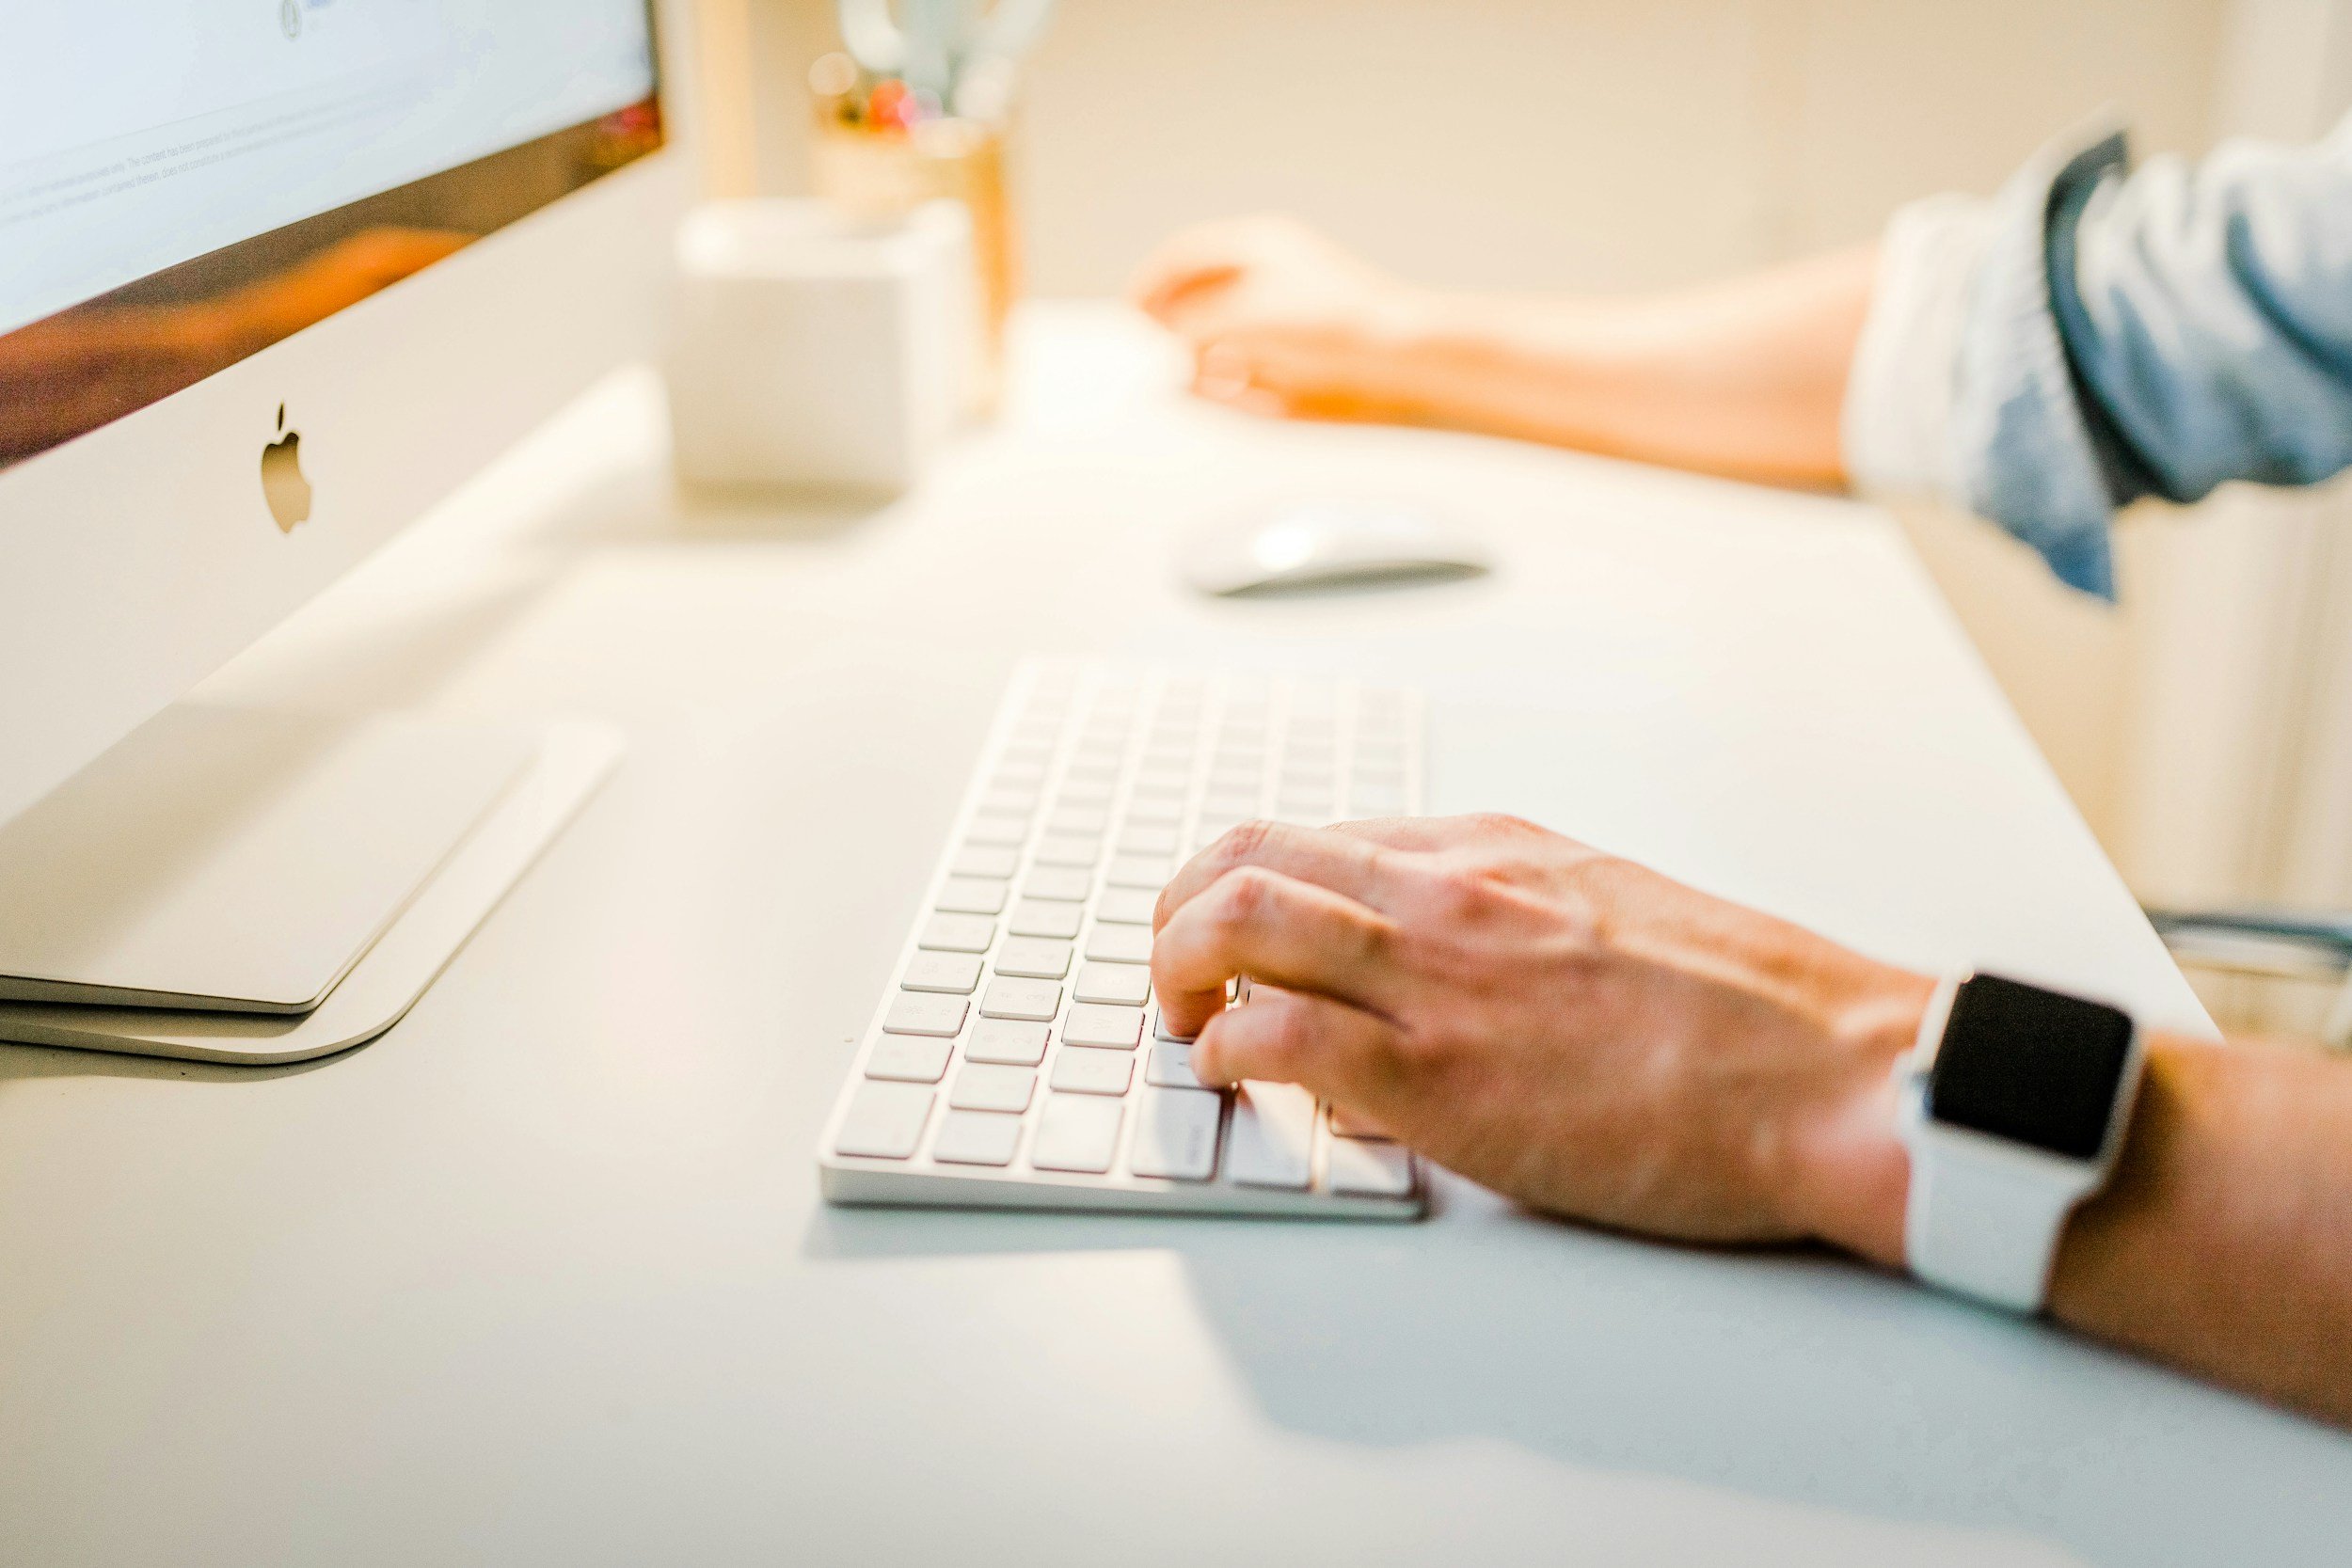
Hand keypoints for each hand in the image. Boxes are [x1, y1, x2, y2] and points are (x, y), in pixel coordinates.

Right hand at [1128, 215, 1433, 420]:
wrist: (1405, 361)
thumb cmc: (1328, 328)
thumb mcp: (1243, 321)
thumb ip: (1191, 331)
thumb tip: (1164, 351)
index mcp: (1260, 245)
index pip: (1185, 257)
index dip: (1150, 288)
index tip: (1133, 322)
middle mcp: (1273, 275)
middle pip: (1200, 299)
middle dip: (1180, 331)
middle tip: (1166, 359)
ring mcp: (1290, 317)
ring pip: (1226, 340)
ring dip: (1210, 362)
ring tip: (1211, 382)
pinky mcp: (1307, 357)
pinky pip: (1255, 371)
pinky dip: (1242, 386)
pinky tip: (1252, 399)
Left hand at [1150, 816, 1931, 1260]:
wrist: (1835, 1073)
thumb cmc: (1750, 1013)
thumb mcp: (1611, 917)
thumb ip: (1507, 928)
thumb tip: (1432, 970)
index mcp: (1491, 848)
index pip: (1314, 835)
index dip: (1242, 884)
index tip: (1227, 931)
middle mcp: (1446, 889)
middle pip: (1246, 855)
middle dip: (1177, 910)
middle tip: (1173, 969)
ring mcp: (1436, 975)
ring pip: (1237, 920)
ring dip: (1175, 969)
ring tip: (1180, 1018)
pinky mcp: (1437, 1074)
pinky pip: (1274, 1038)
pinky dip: (1224, 1054)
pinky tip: (1235, 1081)